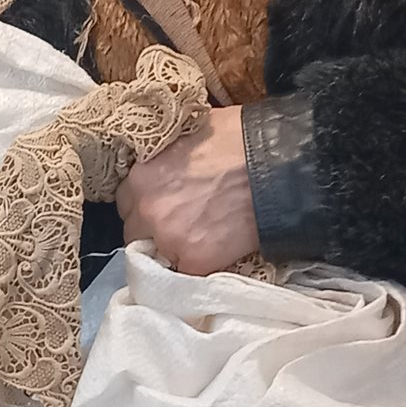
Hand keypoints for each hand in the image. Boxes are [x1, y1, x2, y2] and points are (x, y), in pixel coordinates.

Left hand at [115, 107, 259, 276]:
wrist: (280, 165)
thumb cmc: (240, 140)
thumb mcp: (188, 134)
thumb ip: (164, 157)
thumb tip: (163, 164)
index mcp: (140, 175)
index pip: (125, 200)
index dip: (145, 201)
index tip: (161, 202)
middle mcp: (147, 209)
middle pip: (135, 229)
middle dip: (153, 227)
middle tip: (182, 220)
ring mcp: (169, 237)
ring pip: (157, 254)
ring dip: (173, 247)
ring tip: (202, 235)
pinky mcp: (195, 261)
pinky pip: (186, 271)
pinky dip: (200, 263)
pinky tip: (217, 247)